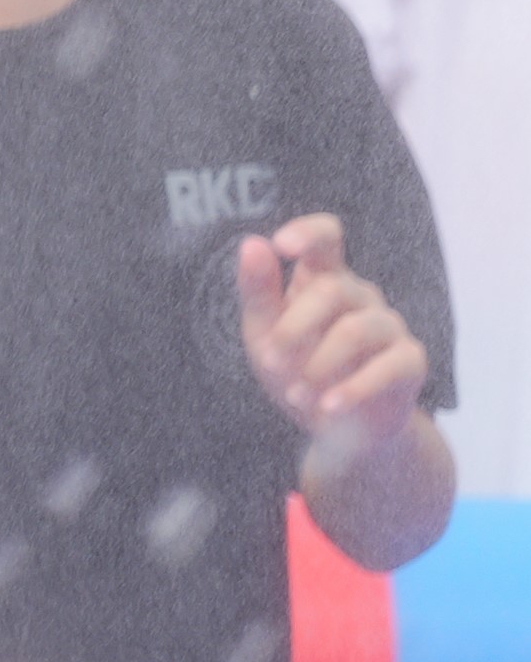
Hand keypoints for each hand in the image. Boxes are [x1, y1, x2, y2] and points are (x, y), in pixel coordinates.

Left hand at [240, 218, 432, 483]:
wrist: (335, 428)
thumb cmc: (294, 369)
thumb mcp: (263, 333)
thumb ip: (258, 291)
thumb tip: (252, 242)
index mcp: (323, 279)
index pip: (327, 238)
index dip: (308, 233)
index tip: (281, 245)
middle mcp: (362, 295)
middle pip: (331, 289)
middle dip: (293, 328)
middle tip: (270, 363)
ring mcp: (390, 326)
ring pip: (356, 330)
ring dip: (317, 366)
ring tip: (295, 395)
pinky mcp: (410, 360)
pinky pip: (388, 367)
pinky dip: (352, 390)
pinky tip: (328, 408)